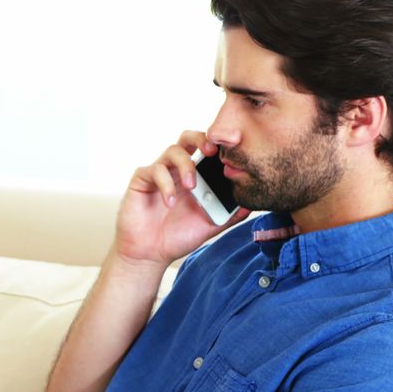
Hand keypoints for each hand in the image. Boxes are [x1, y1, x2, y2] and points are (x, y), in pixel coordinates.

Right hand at [114, 130, 249, 266]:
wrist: (150, 253)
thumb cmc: (177, 237)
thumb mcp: (210, 226)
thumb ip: (229, 214)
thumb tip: (251, 205)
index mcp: (195, 176)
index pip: (207, 150)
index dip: (219, 146)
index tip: (232, 152)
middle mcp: (176, 170)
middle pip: (188, 138)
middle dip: (201, 139)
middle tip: (212, 151)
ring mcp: (159, 173)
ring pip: (172, 150)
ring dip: (185, 165)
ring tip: (191, 187)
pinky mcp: (142, 180)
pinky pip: (154, 170)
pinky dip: (165, 184)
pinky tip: (170, 203)